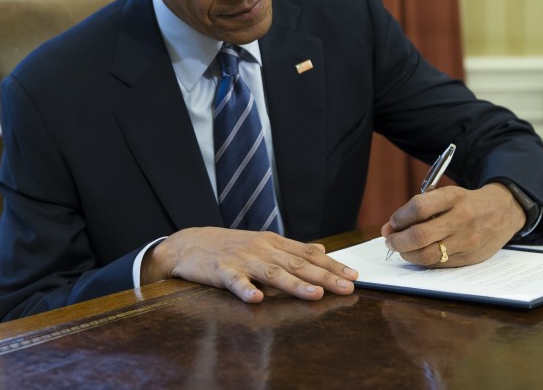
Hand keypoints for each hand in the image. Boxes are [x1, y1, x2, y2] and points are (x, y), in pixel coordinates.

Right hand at [140, 227, 357, 302]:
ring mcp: (243, 260)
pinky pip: (235, 282)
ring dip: (296, 284)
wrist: (189, 243)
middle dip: (324, 277)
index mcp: (274, 243)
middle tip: (347, 287)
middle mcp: (262, 249)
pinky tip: (256, 299)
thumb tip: (321, 250)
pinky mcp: (222, 271)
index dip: (332, 265)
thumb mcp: (262, 242)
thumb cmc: (229, 246)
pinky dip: (246, 290)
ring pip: (273, 273)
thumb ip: (292, 249)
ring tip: (316, 295)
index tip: (353, 276)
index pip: (309, 254)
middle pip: (298, 264)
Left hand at [380, 182, 524, 267]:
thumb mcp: (447, 195)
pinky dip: (422, 260)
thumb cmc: (466, 203)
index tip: (392, 223)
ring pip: (427, 255)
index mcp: (454, 197)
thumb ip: (419, 208)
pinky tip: (418, 254)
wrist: (503, 212)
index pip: (418, 208)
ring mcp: (467, 241)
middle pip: (420, 235)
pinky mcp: (470, 258)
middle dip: (398, 240)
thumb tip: (390, 228)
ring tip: (402, 248)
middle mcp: (462, 219)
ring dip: (407, 254)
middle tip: (390, 239)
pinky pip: (438, 264)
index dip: (399, 218)